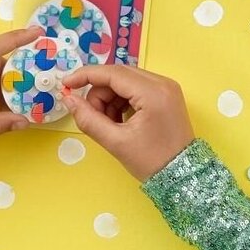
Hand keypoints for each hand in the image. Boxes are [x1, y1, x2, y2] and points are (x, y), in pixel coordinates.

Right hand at [59, 63, 194, 180]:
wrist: (183, 175)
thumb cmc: (151, 161)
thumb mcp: (116, 142)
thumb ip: (89, 119)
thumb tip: (69, 99)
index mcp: (153, 93)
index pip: (113, 73)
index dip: (86, 75)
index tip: (66, 83)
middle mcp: (162, 83)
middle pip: (119, 75)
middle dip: (99, 93)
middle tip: (94, 118)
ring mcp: (166, 87)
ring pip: (126, 82)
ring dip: (110, 99)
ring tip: (109, 124)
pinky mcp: (166, 95)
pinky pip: (136, 88)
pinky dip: (122, 101)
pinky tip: (119, 121)